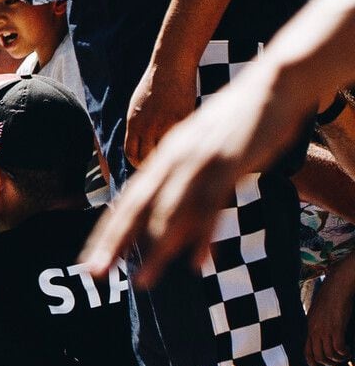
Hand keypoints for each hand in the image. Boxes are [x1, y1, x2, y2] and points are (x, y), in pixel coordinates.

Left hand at [85, 65, 296, 284]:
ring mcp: (199, 162)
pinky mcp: (229, 163)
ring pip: (169, 211)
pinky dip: (201, 235)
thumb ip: (185, 174)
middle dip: (114, 243)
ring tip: (143, 281)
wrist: (272, 84)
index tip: (92, 260)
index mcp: (164, 157)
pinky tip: (195, 262)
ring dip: (155, 250)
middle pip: (136, 207)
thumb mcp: (201, 148)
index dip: (109, 231)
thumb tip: (174, 204)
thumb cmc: (236, 121)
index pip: (128, 200)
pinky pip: (210, 204)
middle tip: (95, 273)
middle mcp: (173, 159)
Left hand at [122, 57, 196, 170]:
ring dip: (167, 156)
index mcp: (134, 123)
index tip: (143, 164)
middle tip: (159, 166)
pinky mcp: (183, 120)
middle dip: (151, 163)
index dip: (136, 162)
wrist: (170, 69)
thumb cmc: (154, 86)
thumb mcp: (137, 106)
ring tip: (172, 157)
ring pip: (165, 151)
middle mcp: (148, 127)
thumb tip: (141, 144)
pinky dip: (182, 143)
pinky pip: (181, 138)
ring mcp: (166, 124)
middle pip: (147, 157)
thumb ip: (139, 125)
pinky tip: (185, 143)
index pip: (131, 152)